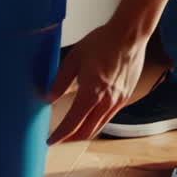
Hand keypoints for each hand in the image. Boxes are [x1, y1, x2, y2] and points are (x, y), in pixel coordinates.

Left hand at [46, 21, 147, 143]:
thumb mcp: (74, 59)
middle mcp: (106, 102)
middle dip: (71, 138)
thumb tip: (48, 97)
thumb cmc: (102, 42)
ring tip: (73, 129)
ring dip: (84, 132)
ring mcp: (118, 101)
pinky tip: (90, 115)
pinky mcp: (125, 97)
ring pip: (99, 126)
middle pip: (86, 132)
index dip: (60, 135)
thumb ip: (60, 81)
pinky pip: (109, 116)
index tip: (50, 140)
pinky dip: (97, 121)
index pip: (72, 124)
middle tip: (59, 138)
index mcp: (91, 93)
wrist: (128, 35)